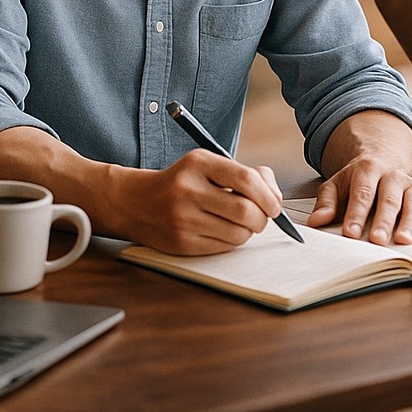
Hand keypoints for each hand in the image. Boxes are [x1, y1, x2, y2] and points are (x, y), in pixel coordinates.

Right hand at [112, 149, 284, 254]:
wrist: (136, 202)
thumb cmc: (183, 181)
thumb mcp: (209, 165)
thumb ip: (245, 174)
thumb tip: (275, 196)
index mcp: (199, 163)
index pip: (245, 179)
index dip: (268, 195)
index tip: (274, 204)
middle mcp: (189, 190)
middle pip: (245, 210)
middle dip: (262, 218)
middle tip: (262, 217)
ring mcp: (183, 219)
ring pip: (237, 234)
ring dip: (249, 231)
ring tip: (242, 223)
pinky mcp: (181, 244)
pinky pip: (223, 248)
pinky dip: (232, 241)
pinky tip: (224, 231)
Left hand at [307, 162, 411, 244]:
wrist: (381, 159)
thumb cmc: (357, 179)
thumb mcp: (336, 184)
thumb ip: (326, 202)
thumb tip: (316, 222)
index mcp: (368, 170)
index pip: (362, 193)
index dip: (356, 214)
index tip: (350, 233)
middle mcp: (392, 176)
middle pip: (388, 199)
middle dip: (383, 220)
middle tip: (377, 241)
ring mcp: (410, 186)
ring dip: (409, 223)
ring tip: (404, 240)